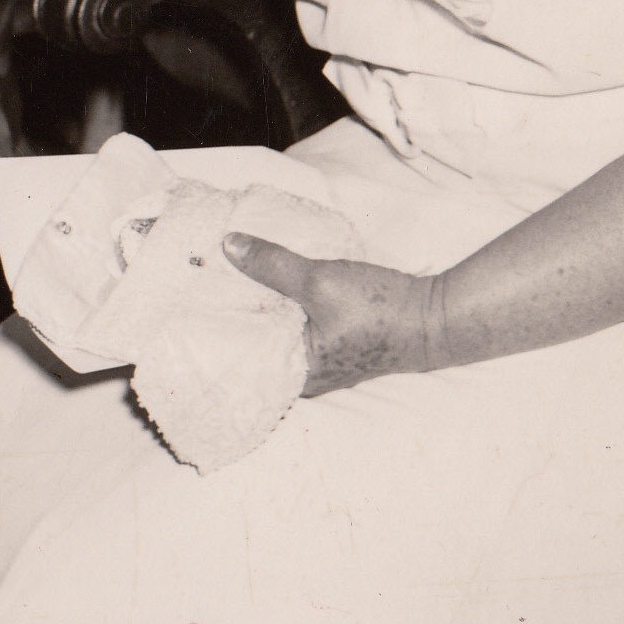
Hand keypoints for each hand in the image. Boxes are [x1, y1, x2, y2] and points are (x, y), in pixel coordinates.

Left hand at [221, 233, 448, 396]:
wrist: (433, 316)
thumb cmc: (378, 310)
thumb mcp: (319, 281)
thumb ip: (272, 263)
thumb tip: (229, 245)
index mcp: (295, 377)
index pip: (240, 358)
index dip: (215, 332)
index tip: (190, 305)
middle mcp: (303, 377)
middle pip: (256, 345)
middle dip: (234, 315)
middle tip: (203, 284)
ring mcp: (320, 362)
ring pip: (277, 333)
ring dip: (259, 307)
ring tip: (227, 279)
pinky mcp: (333, 344)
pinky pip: (295, 326)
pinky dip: (281, 306)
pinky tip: (267, 283)